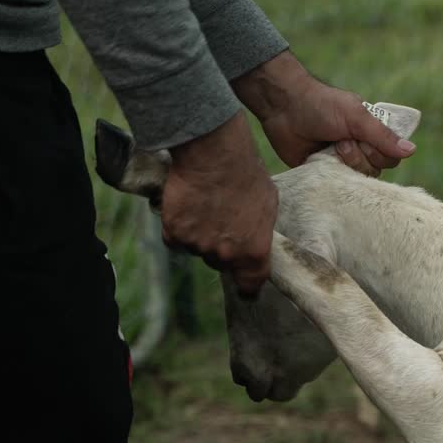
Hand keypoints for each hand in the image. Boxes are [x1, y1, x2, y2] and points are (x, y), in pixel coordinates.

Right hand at [161, 110, 276, 296]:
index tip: (244, 285)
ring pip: (196, 249)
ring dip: (199, 234)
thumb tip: (254, 237)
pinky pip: (175, 239)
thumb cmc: (247, 175)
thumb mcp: (268, 206)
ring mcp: (197, 247)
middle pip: (220, 263)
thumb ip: (259, 231)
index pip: (250, 285)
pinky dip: (178, 226)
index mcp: (254, 253)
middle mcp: (225, 256)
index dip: (247, 286)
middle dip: (220, 247)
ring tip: (206, 205)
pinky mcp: (174, 233)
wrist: (215, 155)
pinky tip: (187, 206)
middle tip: (222, 220)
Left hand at [233, 51, 415, 175]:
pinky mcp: (324, 173)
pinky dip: (332, 174)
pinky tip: (323, 160)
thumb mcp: (356, 117)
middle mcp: (359, 149)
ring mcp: (342, 162)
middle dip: (360, 156)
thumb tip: (411, 151)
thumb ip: (382, 136)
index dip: (380, 154)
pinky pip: (338, 185)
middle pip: (376, 171)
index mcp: (370, 133)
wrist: (283, 108)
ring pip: (358, 179)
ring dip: (345, 162)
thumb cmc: (321, 105)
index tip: (365, 140)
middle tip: (342, 140)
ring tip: (331, 146)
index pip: (390, 157)